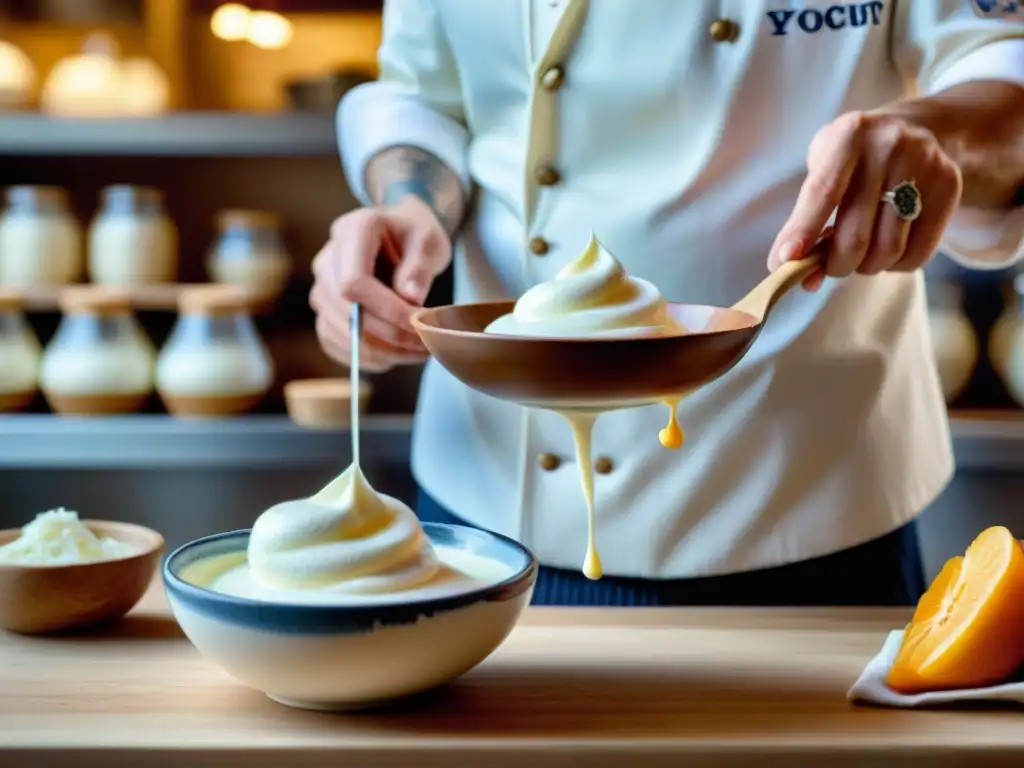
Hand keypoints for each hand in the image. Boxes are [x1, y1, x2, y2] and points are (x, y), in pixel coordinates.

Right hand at [310, 196, 451, 371]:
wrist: (400, 236)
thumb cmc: (415, 236)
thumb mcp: (429, 242)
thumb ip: (419, 267)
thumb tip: (410, 298)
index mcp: (354, 231)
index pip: (354, 281)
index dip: (386, 309)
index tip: (418, 322)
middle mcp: (328, 258)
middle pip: (344, 309)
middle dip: (387, 333)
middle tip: (424, 343)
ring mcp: (321, 285)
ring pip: (337, 330)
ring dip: (378, 350)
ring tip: (415, 352)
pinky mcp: (325, 309)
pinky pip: (332, 341)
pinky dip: (362, 357)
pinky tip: (391, 357)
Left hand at [767, 110, 962, 290]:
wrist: (916, 128)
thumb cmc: (854, 157)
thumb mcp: (823, 165)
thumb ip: (805, 214)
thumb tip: (794, 269)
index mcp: (849, 135)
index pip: (822, 192)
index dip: (802, 231)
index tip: (784, 262)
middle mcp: (890, 146)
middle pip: (856, 235)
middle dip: (835, 264)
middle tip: (828, 266)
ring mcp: (925, 165)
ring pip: (887, 250)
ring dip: (864, 267)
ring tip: (858, 254)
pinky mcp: (949, 186)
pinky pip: (917, 254)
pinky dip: (894, 266)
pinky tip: (886, 250)